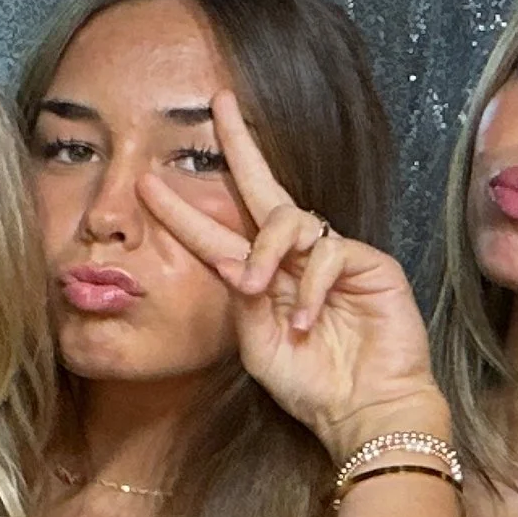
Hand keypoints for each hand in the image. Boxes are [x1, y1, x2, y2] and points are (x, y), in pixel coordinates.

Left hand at [137, 91, 442, 460]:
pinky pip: (331, 254)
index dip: (182, 210)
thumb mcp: (256, 345)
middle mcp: (296, 258)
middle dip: (241, 144)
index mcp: (262, 277)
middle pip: (265, 188)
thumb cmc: (311, 385)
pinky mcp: (371, 264)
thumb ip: (240, 302)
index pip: (217, 233)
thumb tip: (226, 262)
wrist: (364, 412)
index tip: (146, 184)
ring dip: (267, 251)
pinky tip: (307, 320)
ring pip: (293, 220)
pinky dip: (312, 287)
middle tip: (219, 105)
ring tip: (256, 287)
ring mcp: (334, 257)